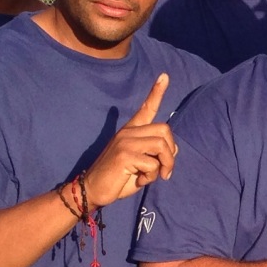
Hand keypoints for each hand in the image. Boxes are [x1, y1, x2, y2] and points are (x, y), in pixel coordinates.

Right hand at [81, 74, 175, 206]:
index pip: (146, 108)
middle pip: (164, 129)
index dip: (156, 92)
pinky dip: (151, 176)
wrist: (93, 189)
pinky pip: (152, 163)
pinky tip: (139, 180)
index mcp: (131, 132)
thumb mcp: (141, 164)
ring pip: (161, 145)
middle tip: (166, 170)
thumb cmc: (119, 178)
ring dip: (165, 165)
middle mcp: (128, 133)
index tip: (165, 76)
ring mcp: (125, 142)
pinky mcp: (124, 155)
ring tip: (155, 177)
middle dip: (171, 152)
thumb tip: (174, 150)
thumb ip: (155, 154)